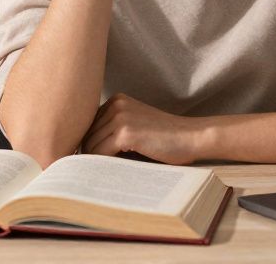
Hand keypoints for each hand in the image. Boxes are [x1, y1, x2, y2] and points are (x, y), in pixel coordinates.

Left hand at [79, 93, 207, 164]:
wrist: (193, 137)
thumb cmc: (166, 138)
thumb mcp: (136, 127)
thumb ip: (112, 133)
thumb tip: (82, 156)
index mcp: (116, 100)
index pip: (88, 126)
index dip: (87, 146)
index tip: (88, 162)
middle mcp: (115, 104)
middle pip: (86, 135)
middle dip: (88, 155)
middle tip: (92, 174)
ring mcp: (120, 117)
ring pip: (91, 146)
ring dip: (95, 162)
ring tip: (103, 176)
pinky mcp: (125, 133)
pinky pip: (100, 153)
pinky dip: (102, 166)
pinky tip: (110, 174)